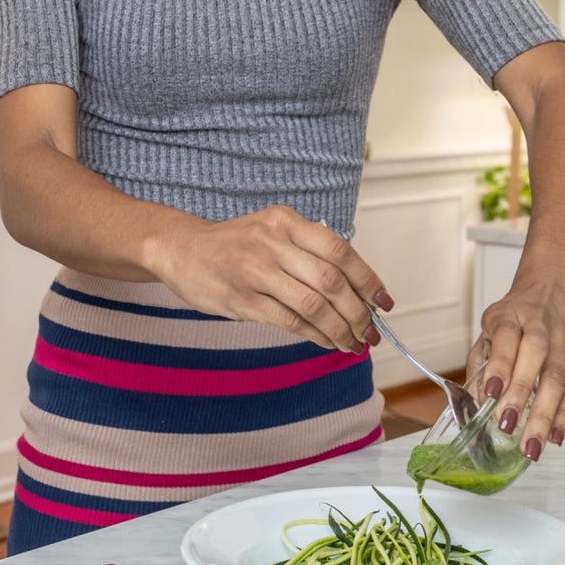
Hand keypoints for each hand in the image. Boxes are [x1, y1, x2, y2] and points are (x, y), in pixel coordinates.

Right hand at [150, 206, 391, 351]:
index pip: (340, 251)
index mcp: (287, 221)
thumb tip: (358, 290)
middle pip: (331, 281)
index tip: (384, 302)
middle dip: (358, 312)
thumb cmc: (235, 244)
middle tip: (371, 332)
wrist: (180, 249)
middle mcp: (272, 242)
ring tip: (353, 343)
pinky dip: (315, 336)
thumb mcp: (273, 230)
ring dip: (340, 329)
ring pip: (313, 305)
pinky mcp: (241, 299)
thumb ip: (309, 250)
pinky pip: (289, 322)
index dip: (368, 279)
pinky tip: (326, 342)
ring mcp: (255, 271)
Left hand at [467, 274, 564, 461]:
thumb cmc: (518, 313)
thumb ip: (481, 361)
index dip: (500, 364)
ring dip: (545, 415)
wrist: (557, 286)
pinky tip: (556, 437)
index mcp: (509, 316)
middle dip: (521, 394)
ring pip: (557, 379)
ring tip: (532, 446)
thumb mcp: (491, 325)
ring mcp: (562, 343)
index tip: (490, 392)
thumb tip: (472, 402)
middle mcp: (539, 327)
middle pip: (535, 357)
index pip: (505, 338)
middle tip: (507, 426)